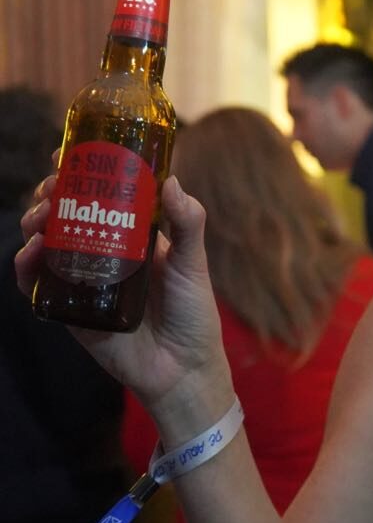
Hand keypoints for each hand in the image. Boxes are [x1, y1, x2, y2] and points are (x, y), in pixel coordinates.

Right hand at [16, 175, 232, 425]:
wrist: (181, 369)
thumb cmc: (193, 312)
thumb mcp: (195, 264)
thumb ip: (189, 224)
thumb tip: (172, 180)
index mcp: (133, 234)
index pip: (101, 195)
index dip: (80, 173)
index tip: (67, 153)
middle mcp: (105, 251)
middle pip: (67, 213)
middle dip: (51, 193)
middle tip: (52, 185)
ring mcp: (84, 278)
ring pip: (47, 242)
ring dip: (33, 222)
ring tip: (40, 217)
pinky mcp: (70, 308)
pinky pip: (39, 284)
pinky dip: (27, 266)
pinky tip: (31, 253)